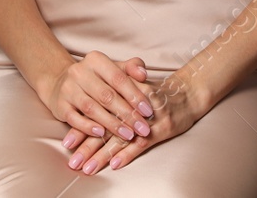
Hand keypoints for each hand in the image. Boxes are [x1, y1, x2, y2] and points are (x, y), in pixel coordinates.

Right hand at [38, 52, 154, 147]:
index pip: (119, 78)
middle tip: (143, 129)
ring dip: (112, 124)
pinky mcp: (60, 105)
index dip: (135, 95)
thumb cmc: (96, 78)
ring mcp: (68, 89)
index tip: (149, 112)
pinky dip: (88, 127)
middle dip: (127, 114)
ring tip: (129, 135)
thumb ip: (131, 68)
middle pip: (107, 96)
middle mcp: (80, 72)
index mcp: (96, 60)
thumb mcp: (113, 68)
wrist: (61, 83)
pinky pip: (74, 119)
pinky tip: (102, 134)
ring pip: (92, 108)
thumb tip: (143, 74)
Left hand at [62, 68, 205, 174]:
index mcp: (123, 93)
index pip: (97, 112)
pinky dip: (128, 153)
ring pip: (122, 136)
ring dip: (103, 154)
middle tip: (72, 161)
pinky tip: (115, 165)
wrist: (189, 92)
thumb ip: (113, 95)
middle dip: (88, 145)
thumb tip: (87, 110)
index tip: (67, 142)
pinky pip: (143, 142)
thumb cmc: (158, 94)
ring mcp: (149, 116)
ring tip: (88, 168)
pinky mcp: (163, 127)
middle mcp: (134, 104)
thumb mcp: (135, 87)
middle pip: (106, 126)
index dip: (82, 126)